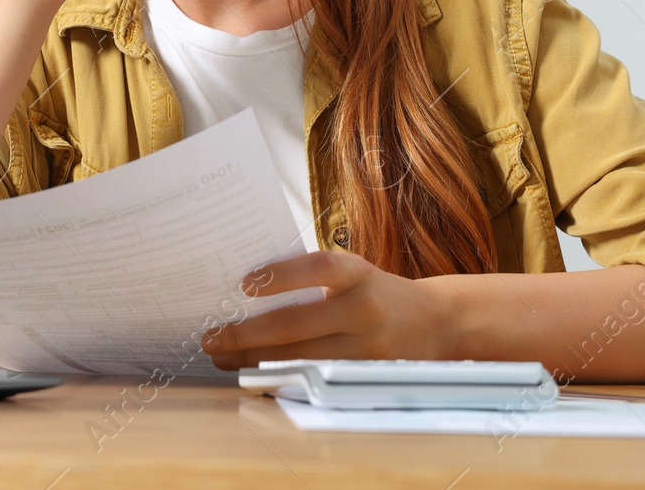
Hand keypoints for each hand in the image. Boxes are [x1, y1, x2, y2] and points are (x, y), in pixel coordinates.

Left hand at [200, 249, 449, 369]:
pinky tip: (253, 373)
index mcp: (359, 274)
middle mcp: (363, 309)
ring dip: (254, 360)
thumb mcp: (354, 273)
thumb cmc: (374, 292)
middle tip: (211, 337)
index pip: (319, 267)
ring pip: (299, 359)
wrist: (433, 323)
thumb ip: (312, 278)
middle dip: (246, 334)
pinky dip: (278, 376)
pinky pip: (311, 378)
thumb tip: (246, 290)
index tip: (244, 283)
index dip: (281, 275)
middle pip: (297, 325)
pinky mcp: (362, 376)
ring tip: (222, 357)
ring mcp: (364, 348)